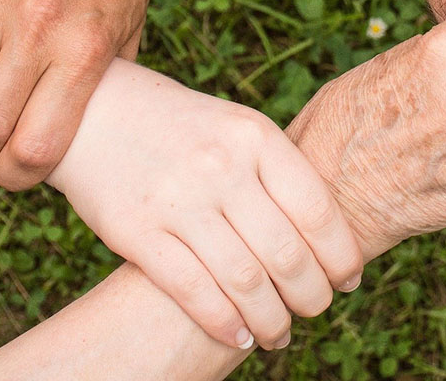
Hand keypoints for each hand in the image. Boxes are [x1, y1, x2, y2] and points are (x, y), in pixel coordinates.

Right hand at [49, 63, 362, 351]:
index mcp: (254, 135)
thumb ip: (276, 171)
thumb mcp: (235, 127)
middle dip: (312, 295)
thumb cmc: (181, 125)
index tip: (348, 279)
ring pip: (245, 281)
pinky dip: (225, 324)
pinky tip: (240, 336)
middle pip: (286, 253)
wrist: (96, 110)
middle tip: (316, 310)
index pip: (317, 209)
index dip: (340, 254)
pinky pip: (193, 291)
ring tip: (280, 334)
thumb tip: (328, 236)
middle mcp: (221, 166)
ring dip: (272, 320)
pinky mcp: (137, 231)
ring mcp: (178, 199)